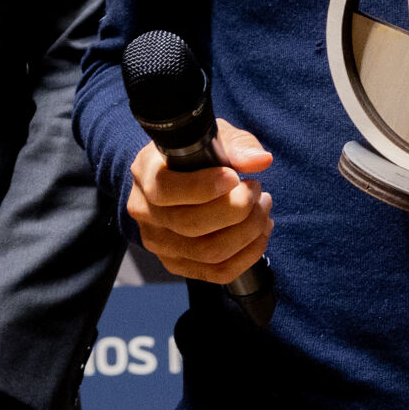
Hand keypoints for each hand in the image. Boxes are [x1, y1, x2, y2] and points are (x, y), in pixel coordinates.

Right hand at [127, 121, 273, 283]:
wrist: (178, 178)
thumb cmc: (196, 154)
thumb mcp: (213, 137)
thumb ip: (236, 145)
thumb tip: (260, 160)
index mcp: (145, 174)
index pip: (165, 190)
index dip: (204, 187)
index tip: (234, 177)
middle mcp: (145, 212)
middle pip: (191, 224)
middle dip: (238, 208)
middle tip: (256, 189)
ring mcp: (159, 243)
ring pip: (209, 252)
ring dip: (249, 231)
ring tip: (263, 208)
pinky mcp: (177, 264)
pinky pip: (218, 272)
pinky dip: (248, 254)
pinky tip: (260, 232)